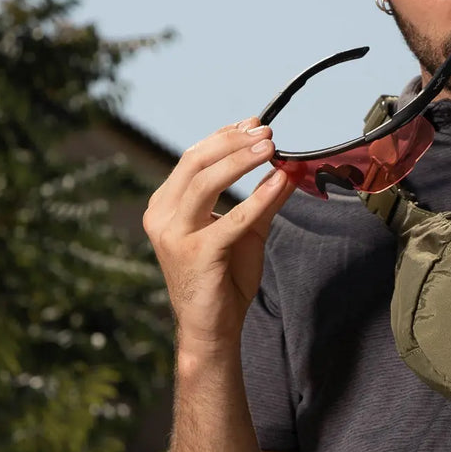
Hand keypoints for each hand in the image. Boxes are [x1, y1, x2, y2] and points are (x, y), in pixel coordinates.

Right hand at [142, 118, 294, 354]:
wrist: (212, 328)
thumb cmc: (223, 278)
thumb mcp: (245, 231)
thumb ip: (262, 199)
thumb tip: (288, 168)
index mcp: (165, 206)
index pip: (192, 158)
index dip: (223, 137)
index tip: (254, 123)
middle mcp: (162, 217)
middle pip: (194, 163)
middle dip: (232, 142)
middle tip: (266, 131)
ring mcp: (174, 236)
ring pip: (204, 183)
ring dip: (240, 161)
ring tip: (270, 148)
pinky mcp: (196, 255)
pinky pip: (229, 219)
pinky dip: (256, 199)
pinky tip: (278, 183)